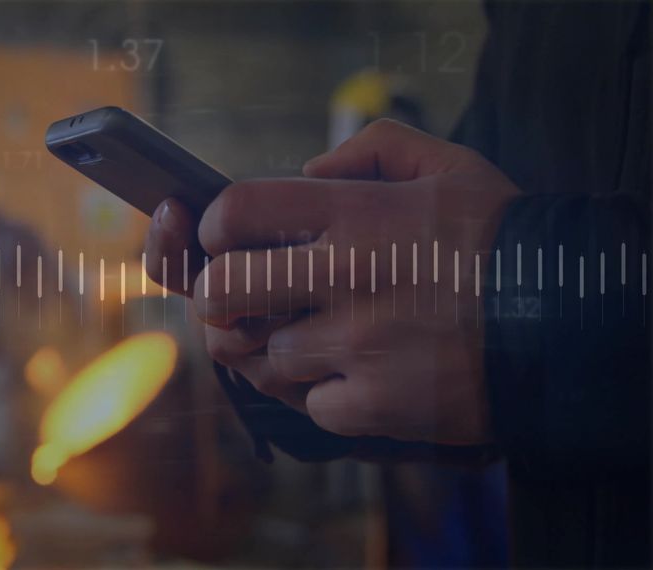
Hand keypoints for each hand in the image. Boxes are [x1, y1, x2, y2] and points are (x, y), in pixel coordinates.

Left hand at [145, 119, 517, 444]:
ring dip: (275, 348)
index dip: (213, 226)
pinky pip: (308, 405)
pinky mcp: (371, 406)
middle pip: (220, 291)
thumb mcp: (451, 166)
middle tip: (234, 298)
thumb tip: (307, 169)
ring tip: (313, 335)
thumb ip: (373, 149)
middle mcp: (346, 279)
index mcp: (357, 215)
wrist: (569, 325)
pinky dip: (323, 395)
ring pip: (259, 357)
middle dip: (215, 296)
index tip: (223, 238)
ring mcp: (356, 347)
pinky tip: (356, 375)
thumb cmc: (503, 241)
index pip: (236, 211)